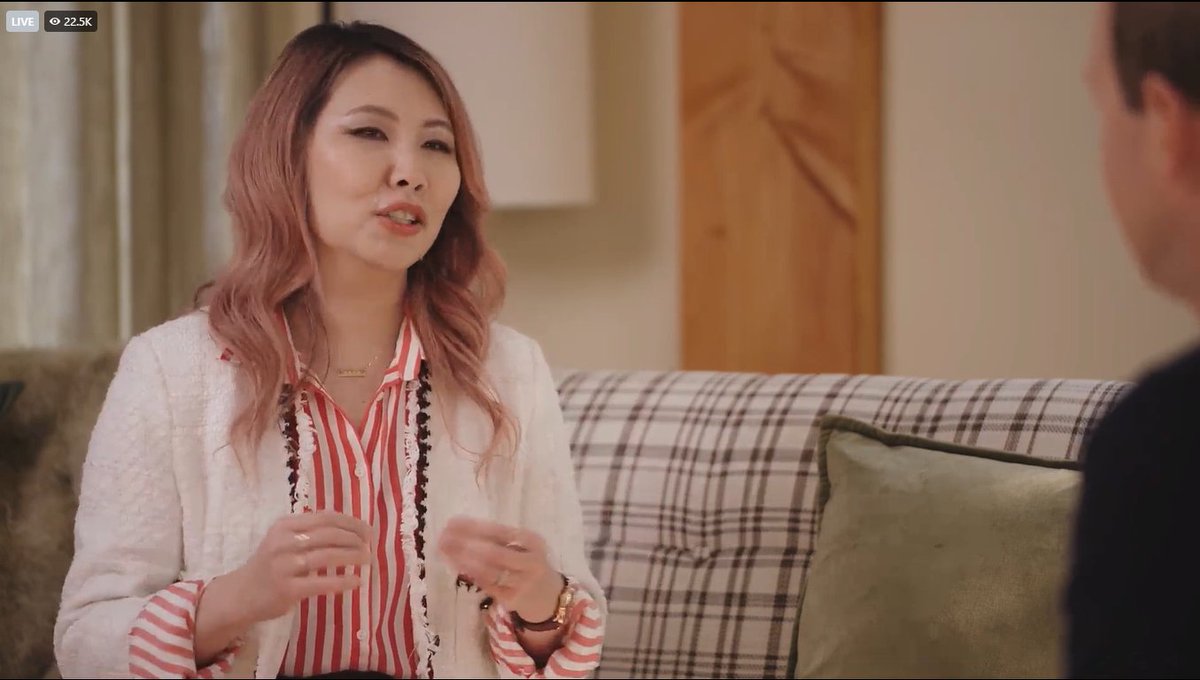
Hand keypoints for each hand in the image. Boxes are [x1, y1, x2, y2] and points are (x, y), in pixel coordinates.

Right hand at [230, 511, 371, 623]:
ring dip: (352, 556)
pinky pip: (321, 583)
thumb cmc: (269, 565)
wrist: (240, 595)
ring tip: (368, 559)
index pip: (325, 517)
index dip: (350, 522)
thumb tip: (350, 529)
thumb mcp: (283, 540)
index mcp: (284, 525)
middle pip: (328, 534)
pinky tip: (357, 581)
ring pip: (326, 556)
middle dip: (354, 538)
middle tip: (371, 544)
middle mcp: (283, 542)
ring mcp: (284, 566)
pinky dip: (342, 581)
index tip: (367, 529)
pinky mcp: (287, 589)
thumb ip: (309, 532)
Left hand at [437, 516, 563, 620]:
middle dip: (466, 543)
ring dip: (463, 560)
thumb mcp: (523, 547)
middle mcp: (530, 561)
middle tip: (443, 536)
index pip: (500, 531)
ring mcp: (522, 582)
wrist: (549, 597)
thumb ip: (499, 538)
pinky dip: (470, 574)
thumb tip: (460, 527)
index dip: (475, 526)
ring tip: (445, 550)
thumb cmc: (528, 564)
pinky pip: (487, 585)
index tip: (453, 521)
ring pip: (488, 570)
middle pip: (493, 551)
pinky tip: (456, 565)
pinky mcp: (512, 599)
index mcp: (533, 541)